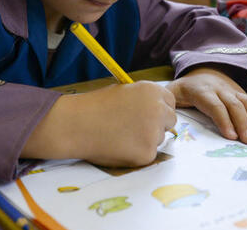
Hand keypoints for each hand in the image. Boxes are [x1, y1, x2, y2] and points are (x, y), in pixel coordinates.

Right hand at [25, 81, 175, 166]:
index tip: (148, 115)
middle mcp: (158, 110)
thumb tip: (159, 112)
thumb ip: (144, 100)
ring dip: (145, 140)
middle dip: (157, 125)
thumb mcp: (124, 92)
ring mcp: (154, 133)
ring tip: (120, 136)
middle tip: (134, 128)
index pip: (170, 103)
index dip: (159, 110)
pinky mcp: (147, 153)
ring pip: (159, 139)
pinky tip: (118, 147)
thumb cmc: (95, 107)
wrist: (76, 124)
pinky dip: (136, 154)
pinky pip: (148, 155)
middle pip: (169, 121)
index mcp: (152, 91)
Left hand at [167, 66, 246, 143]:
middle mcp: (221, 89)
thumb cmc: (186, 89)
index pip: (214, 105)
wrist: (203, 70)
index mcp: (202, 91)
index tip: (230, 136)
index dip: (223, 119)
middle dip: (243, 123)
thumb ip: (167, 101)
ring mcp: (234, 91)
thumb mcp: (173, 91)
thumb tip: (165, 115)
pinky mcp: (243, 94)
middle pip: (234, 105)